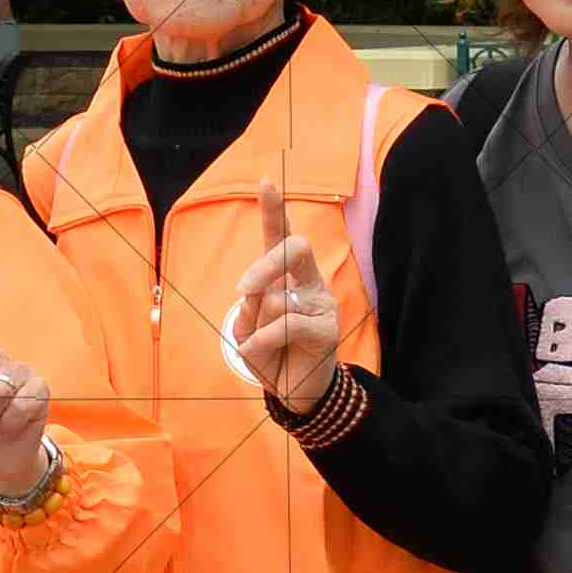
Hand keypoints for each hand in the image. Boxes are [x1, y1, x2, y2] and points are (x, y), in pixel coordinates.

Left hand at [224, 163, 343, 414]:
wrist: (295, 392)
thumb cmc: (270, 353)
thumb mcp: (249, 327)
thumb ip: (252, 306)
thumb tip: (261, 295)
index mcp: (287, 275)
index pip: (281, 236)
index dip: (275, 209)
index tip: (266, 181)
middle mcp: (308, 281)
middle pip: (294, 249)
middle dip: (265, 265)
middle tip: (243, 289)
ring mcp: (321, 303)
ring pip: (277, 299)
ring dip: (256, 326)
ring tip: (263, 345)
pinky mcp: (328, 328)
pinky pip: (287, 324)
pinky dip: (263, 341)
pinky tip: (259, 353)